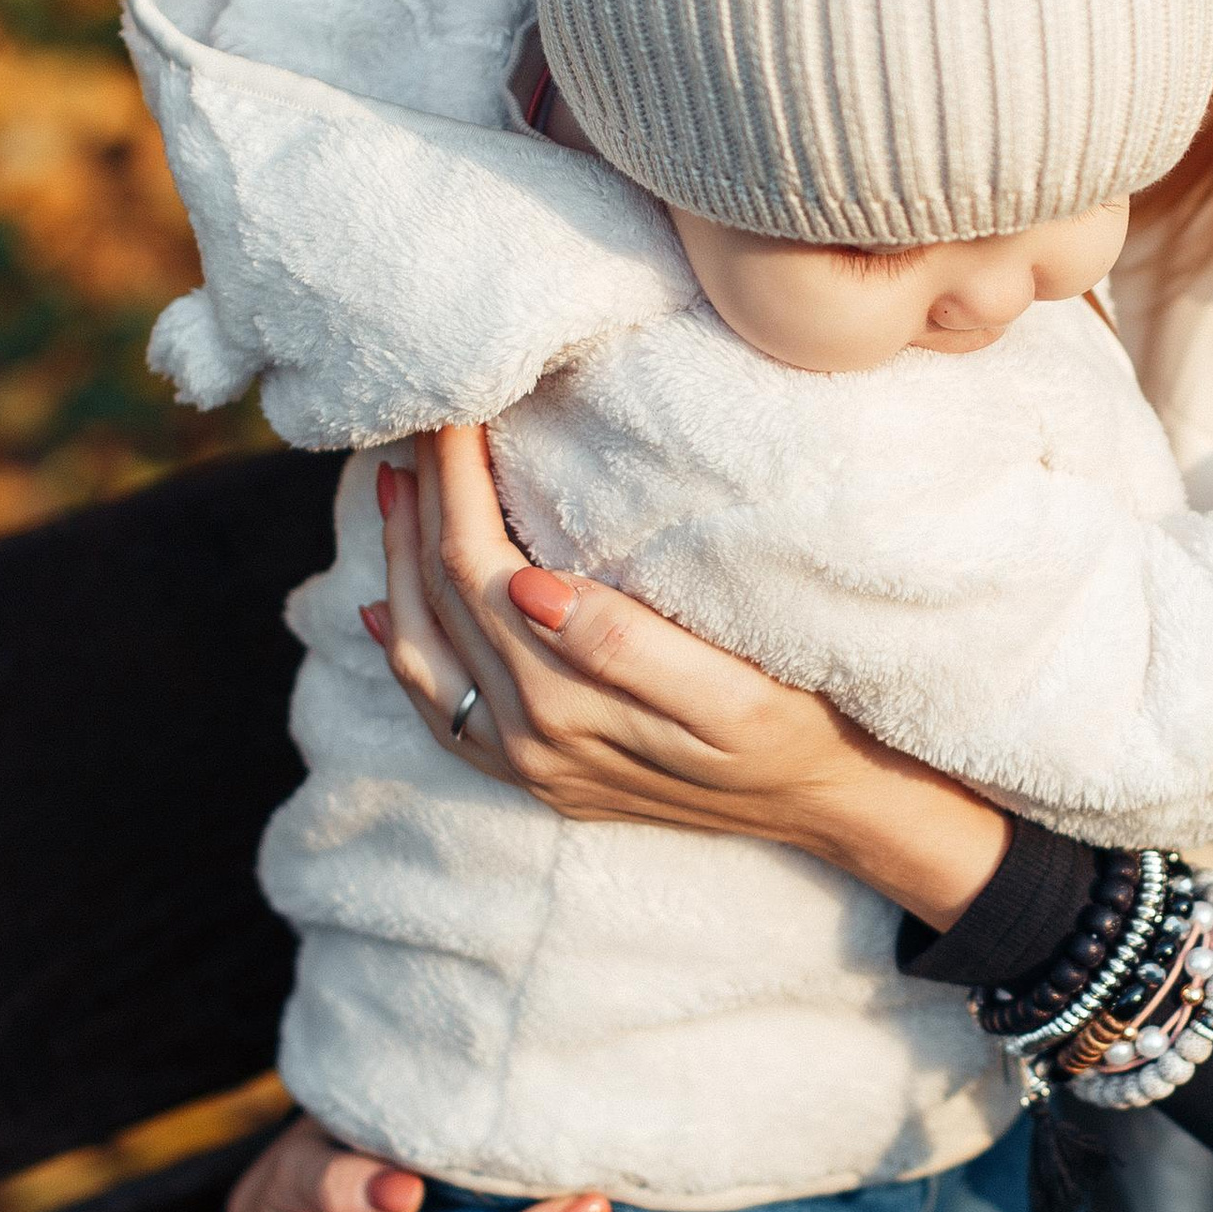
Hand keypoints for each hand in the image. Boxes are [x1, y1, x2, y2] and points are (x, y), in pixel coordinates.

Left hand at [361, 427, 1011, 926]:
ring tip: (395, 484)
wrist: (829, 803)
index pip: (481, 570)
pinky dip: (404, 648)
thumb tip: (524, 588)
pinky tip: (383, 605)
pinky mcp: (533, 775)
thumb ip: (624, 645)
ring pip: (423, 651)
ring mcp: (526, 764)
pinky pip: (437, 710)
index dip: (459, 484)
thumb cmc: (800, 722)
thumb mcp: (736, 689)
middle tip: (422, 419)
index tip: (457, 408)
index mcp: (573, 707)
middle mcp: (533, 741)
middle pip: (445, 600)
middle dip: (426, 503)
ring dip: (400, 561)